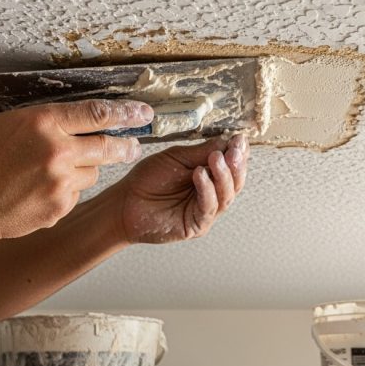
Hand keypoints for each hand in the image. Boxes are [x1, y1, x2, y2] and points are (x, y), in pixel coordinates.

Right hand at [0, 99, 151, 241]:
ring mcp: (60, 182)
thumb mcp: (6, 125)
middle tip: (134, 146)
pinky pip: (75, 195)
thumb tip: (75, 121)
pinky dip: (65, 192)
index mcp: (41, 122)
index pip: (96, 113)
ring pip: (92, 173)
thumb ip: (43, 122)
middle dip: (124, 146)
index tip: (142, 113)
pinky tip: (38, 191)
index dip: (125, 112)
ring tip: (49, 172)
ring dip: (82, 170)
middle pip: (108, 145)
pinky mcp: (59, 207)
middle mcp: (56, 151)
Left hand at [104, 134, 249, 243]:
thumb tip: (227, 141)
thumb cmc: (148, 180)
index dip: (238, 153)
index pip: (232, 166)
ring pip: (226, 195)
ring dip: (223, 175)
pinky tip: (200, 174)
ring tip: (216, 158)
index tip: (239, 140)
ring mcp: (206, 211)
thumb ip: (201, 152)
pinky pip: (209, 207)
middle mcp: (212, 195)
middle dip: (236, 165)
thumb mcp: (177, 158)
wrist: (125, 203)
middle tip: (234, 150)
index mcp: (209, 177)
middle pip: (235, 182)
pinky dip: (207, 190)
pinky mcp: (197, 225)